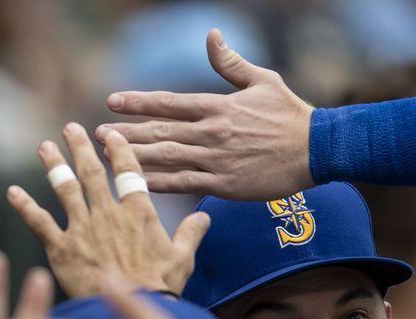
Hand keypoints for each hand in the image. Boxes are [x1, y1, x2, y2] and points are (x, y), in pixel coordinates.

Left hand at [7, 123, 208, 296]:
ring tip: (44, 147)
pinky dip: (25, 205)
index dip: (119, 150)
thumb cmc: (159, 287)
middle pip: (92, 172)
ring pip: (65, 188)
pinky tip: (12, 191)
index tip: (111, 135)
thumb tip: (204, 217)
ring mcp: (82, 228)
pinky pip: (39, 221)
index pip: (128, 171)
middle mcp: (108, 213)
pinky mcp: (61, 248)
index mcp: (138, 212)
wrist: (132, 308)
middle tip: (70, 128)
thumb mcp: (182, 258)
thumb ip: (191, 233)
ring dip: (54, 165)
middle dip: (80, 147)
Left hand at [98, 28, 313, 199]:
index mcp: (218, 107)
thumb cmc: (291, 115)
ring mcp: (215, 159)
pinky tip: (134, 185)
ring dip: (133, 157)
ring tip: (106, 157)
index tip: (113, 100)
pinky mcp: (222, 184)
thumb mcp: (263, 81)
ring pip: (165, 157)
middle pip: (160, 131)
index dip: (139, 101)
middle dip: (126, 132)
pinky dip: (157, 184)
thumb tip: (212, 36)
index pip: (169, 102)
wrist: (318, 150)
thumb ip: (231, 63)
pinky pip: (182, 185)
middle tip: (96, 134)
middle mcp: (212, 132)